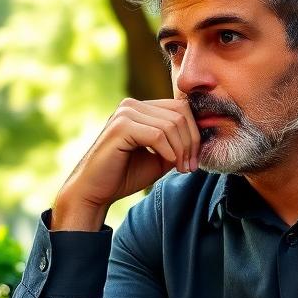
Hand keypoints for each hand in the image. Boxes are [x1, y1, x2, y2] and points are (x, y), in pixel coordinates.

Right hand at [52, 98, 200, 229]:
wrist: (94, 192)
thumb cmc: (125, 176)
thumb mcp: (161, 158)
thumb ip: (178, 144)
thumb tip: (202, 136)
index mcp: (141, 108)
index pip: (180, 108)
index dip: (194, 134)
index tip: (193, 161)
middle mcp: (132, 105)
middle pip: (180, 114)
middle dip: (191, 143)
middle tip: (189, 167)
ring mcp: (125, 113)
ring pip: (172, 124)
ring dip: (182, 150)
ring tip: (181, 168)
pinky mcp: (121, 126)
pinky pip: (158, 135)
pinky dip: (169, 151)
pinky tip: (169, 163)